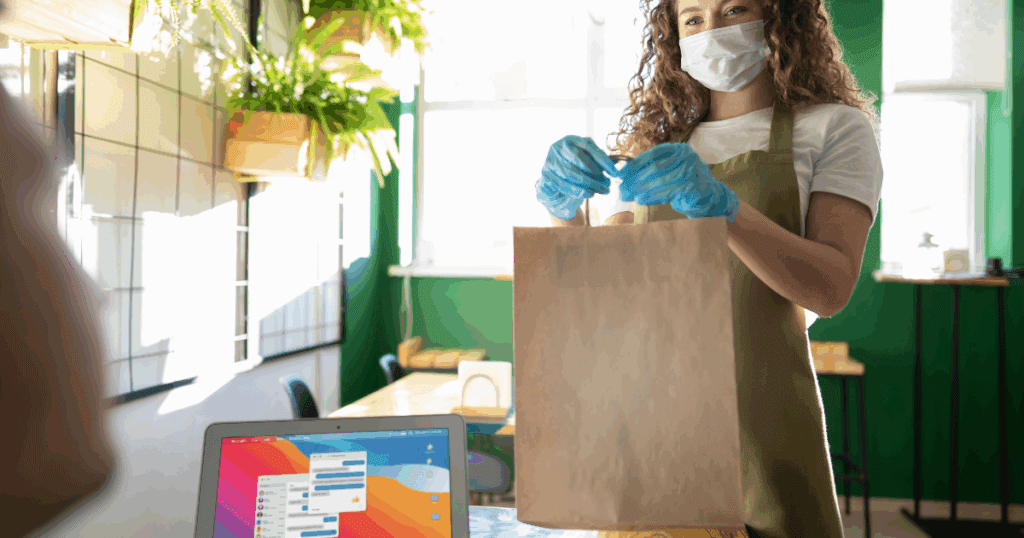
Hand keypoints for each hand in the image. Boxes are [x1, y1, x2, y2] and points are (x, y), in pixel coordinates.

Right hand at [536, 135, 618, 220]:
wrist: (555, 187)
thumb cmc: (575, 172)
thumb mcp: (588, 164)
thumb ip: (598, 163)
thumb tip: (615, 168)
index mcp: (572, 140)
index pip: (589, 147)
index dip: (603, 161)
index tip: (615, 173)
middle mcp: (558, 147)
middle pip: (579, 159)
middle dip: (596, 174)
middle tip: (608, 185)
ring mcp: (550, 160)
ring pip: (572, 173)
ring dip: (589, 184)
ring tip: (602, 191)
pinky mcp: (545, 175)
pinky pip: (563, 184)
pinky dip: (578, 190)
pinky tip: (589, 194)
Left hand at [618, 143, 738, 221]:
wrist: (708, 196)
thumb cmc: (683, 183)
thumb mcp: (667, 171)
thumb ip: (648, 169)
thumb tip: (621, 172)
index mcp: (678, 149)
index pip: (653, 155)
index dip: (635, 164)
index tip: (620, 174)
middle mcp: (687, 157)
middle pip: (655, 168)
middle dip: (635, 180)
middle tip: (621, 190)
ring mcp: (692, 171)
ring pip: (660, 180)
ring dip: (641, 190)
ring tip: (628, 196)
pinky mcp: (694, 186)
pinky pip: (668, 192)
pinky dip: (652, 197)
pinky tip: (641, 200)